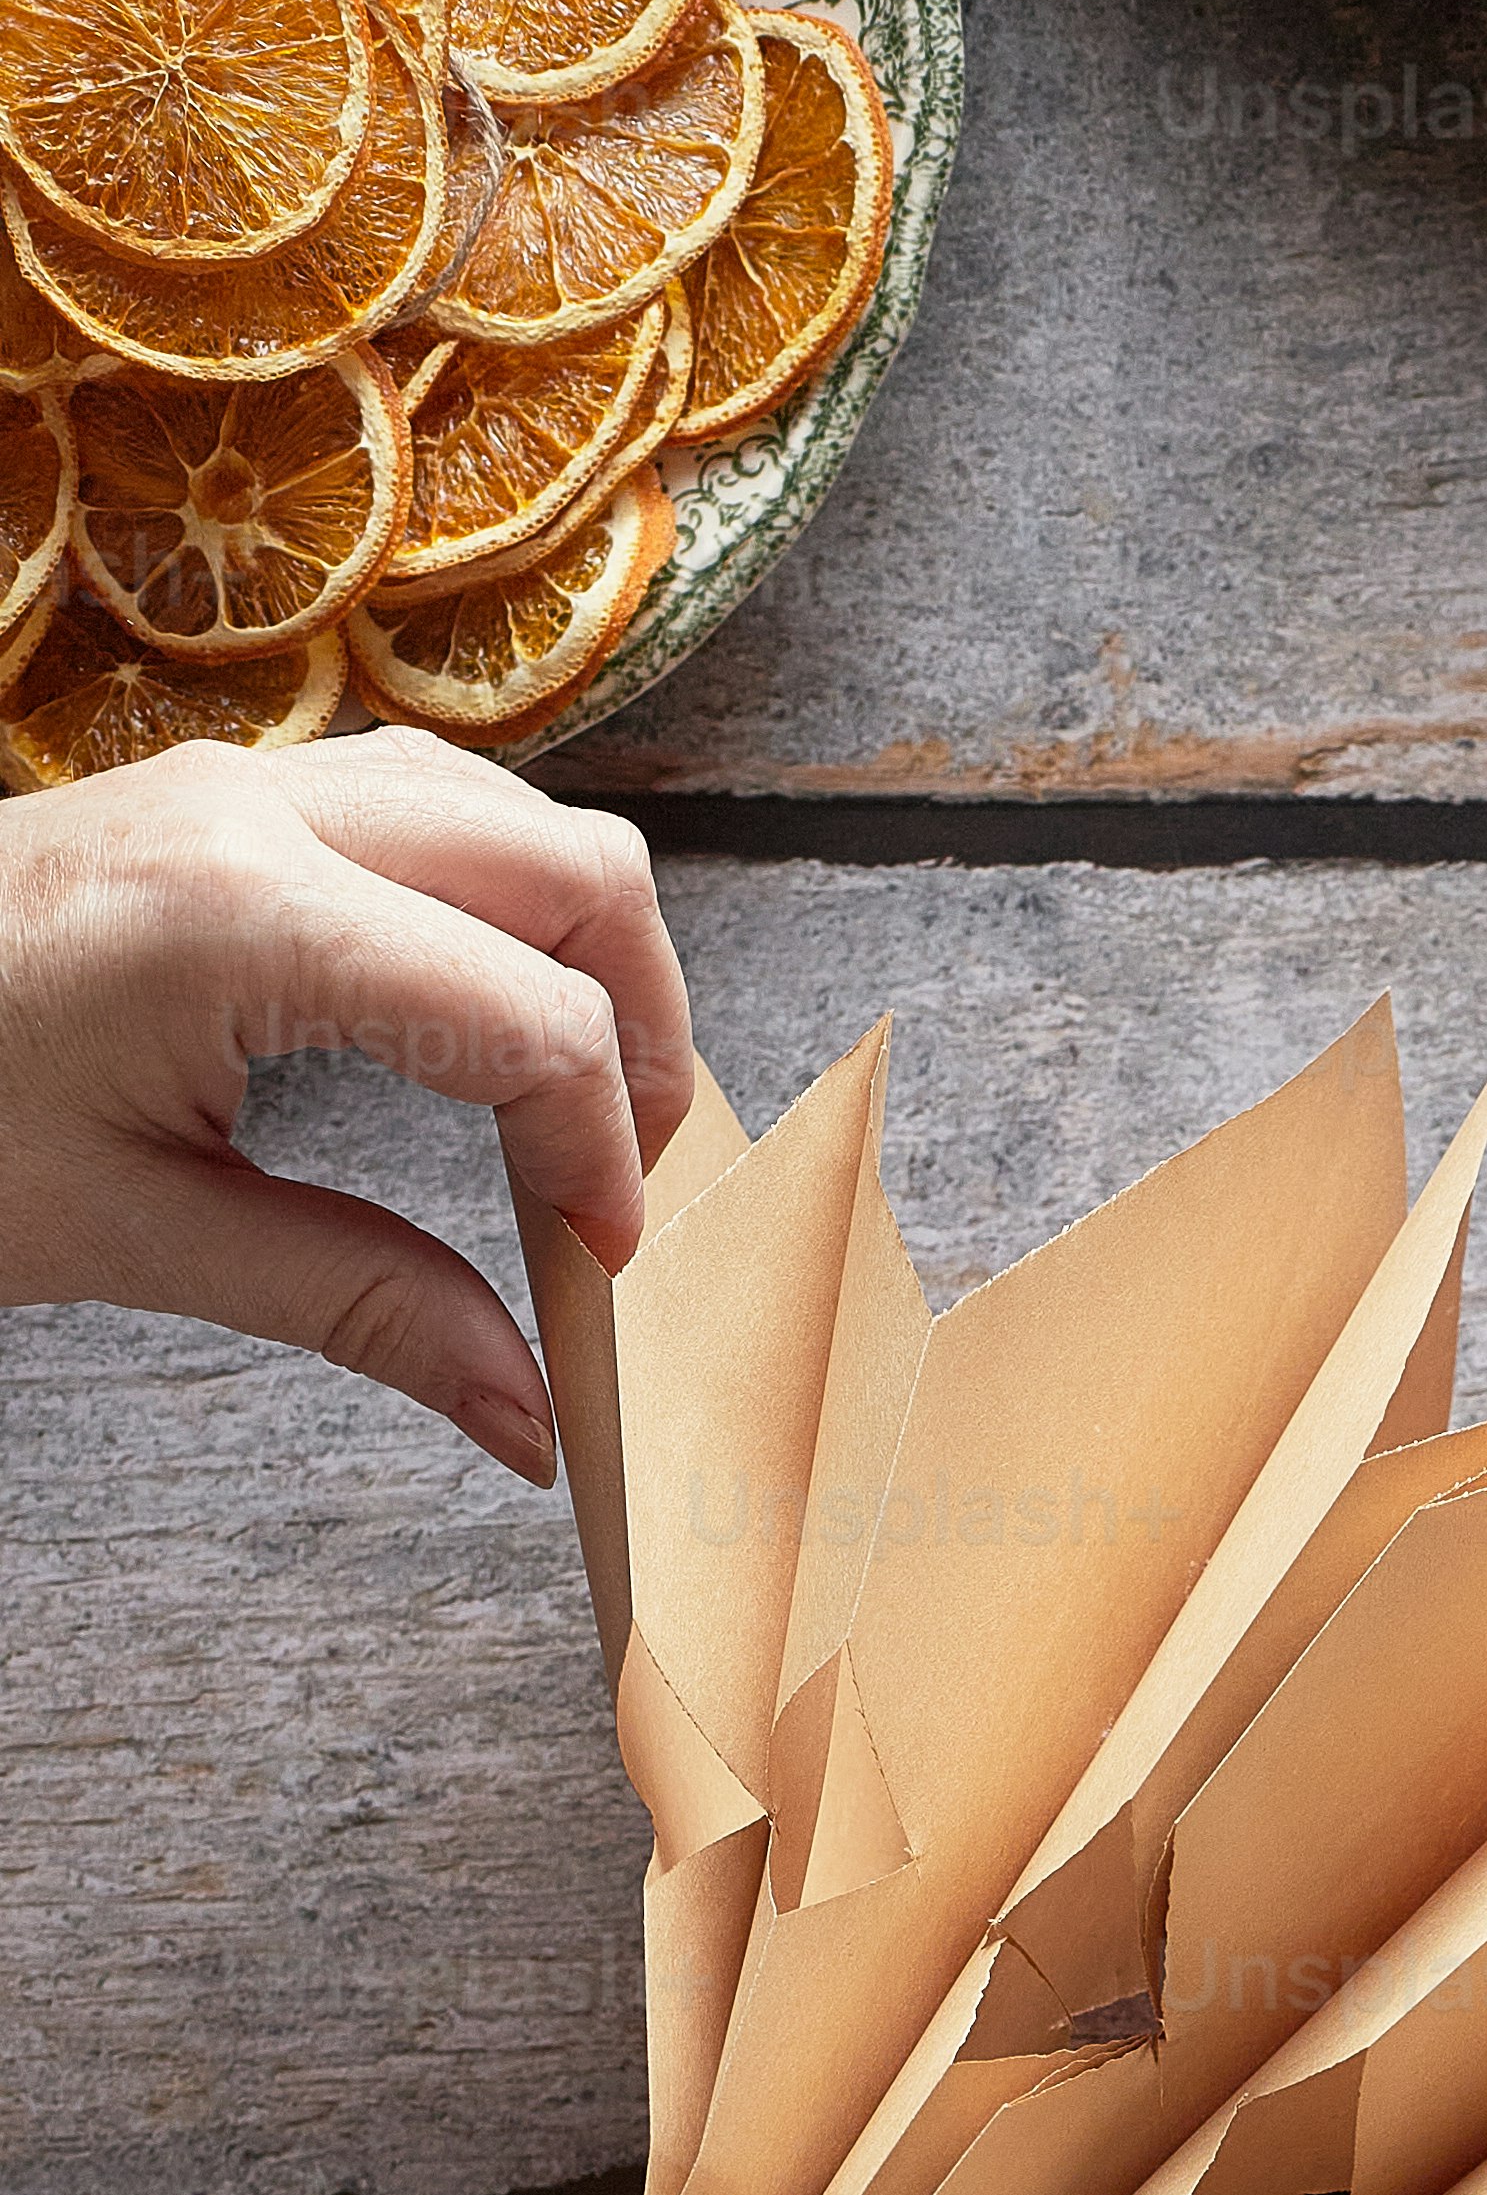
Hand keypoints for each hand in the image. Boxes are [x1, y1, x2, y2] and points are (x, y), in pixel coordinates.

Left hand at [0, 726, 695, 1484]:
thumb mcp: (139, 1237)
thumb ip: (361, 1309)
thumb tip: (531, 1415)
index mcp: (245, 917)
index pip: (535, 1016)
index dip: (603, 1155)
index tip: (593, 1273)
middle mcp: (262, 809)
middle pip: (577, 869)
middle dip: (639, 1032)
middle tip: (613, 1186)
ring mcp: (242, 779)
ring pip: (517, 818)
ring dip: (578, 960)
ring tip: (557, 1115)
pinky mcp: (222, 791)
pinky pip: (430, 813)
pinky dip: (497, 916)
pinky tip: (470, 1035)